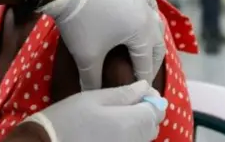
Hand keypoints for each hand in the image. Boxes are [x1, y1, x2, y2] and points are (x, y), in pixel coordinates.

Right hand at [24, 81, 165, 141]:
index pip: (156, 111)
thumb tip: (145, 87)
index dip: (153, 99)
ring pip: (144, 137)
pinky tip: (113, 128)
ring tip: (120, 113)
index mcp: (130, 122)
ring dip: (139, 124)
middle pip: (153, 126)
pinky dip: (130, 135)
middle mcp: (133, 141)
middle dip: (147, 111)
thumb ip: (123, 93)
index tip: (142, 90)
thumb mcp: (93, 98)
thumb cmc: (68, 117)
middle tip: (130, 100)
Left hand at [39, 0, 165, 89]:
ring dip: (154, 42)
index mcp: (142, 33)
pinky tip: (147, 22)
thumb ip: (92, 81)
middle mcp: (148, 17)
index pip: (146, 64)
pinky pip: (151, 6)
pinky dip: (152, 17)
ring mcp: (143, 1)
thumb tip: (92, 95)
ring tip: (146, 54)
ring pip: (157, 26)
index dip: (142, 80)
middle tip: (143, 77)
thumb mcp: (87, 57)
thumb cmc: (80, 26)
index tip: (141, 93)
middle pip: (158, 46)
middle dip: (152, 63)